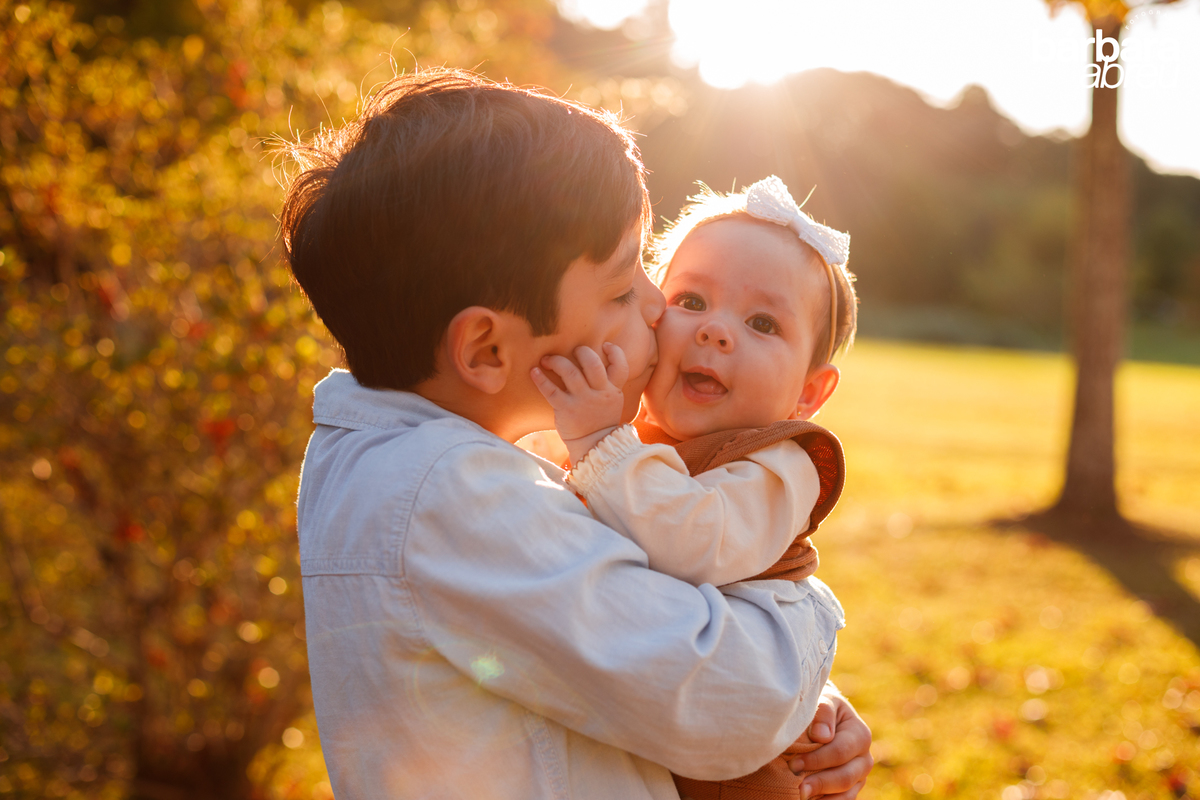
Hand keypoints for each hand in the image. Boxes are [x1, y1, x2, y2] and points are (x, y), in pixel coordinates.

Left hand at [531, 343, 628, 463]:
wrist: (593, 446)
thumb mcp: (612, 402)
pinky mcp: (566, 409)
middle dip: (581, 351)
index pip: (621, 367)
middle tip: (573, 351)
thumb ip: (606, 385)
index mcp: (613, 391)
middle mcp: (599, 393)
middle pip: (592, 363)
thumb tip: (595, 364)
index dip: (615, 352)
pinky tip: (534, 372)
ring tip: (547, 359)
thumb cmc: (599, 421)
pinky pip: (551, 390)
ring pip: (570, 372)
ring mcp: (582, 401)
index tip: (605, 345)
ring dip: (556, 361)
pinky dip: (541, 379)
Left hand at [789, 689, 872, 799]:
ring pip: (846, 793)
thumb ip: (823, 712)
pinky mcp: (851, 788)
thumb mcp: (824, 700)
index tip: (794, 764)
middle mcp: (864, 758)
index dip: (817, 760)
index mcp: (860, 734)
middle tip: (798, 786)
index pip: (840, 752)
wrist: (824, 718)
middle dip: (820, 782)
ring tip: (802, 795)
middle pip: (845, 777)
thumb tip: (822, 736)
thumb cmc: (821, 709)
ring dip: (824, 796)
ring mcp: (859, 776)